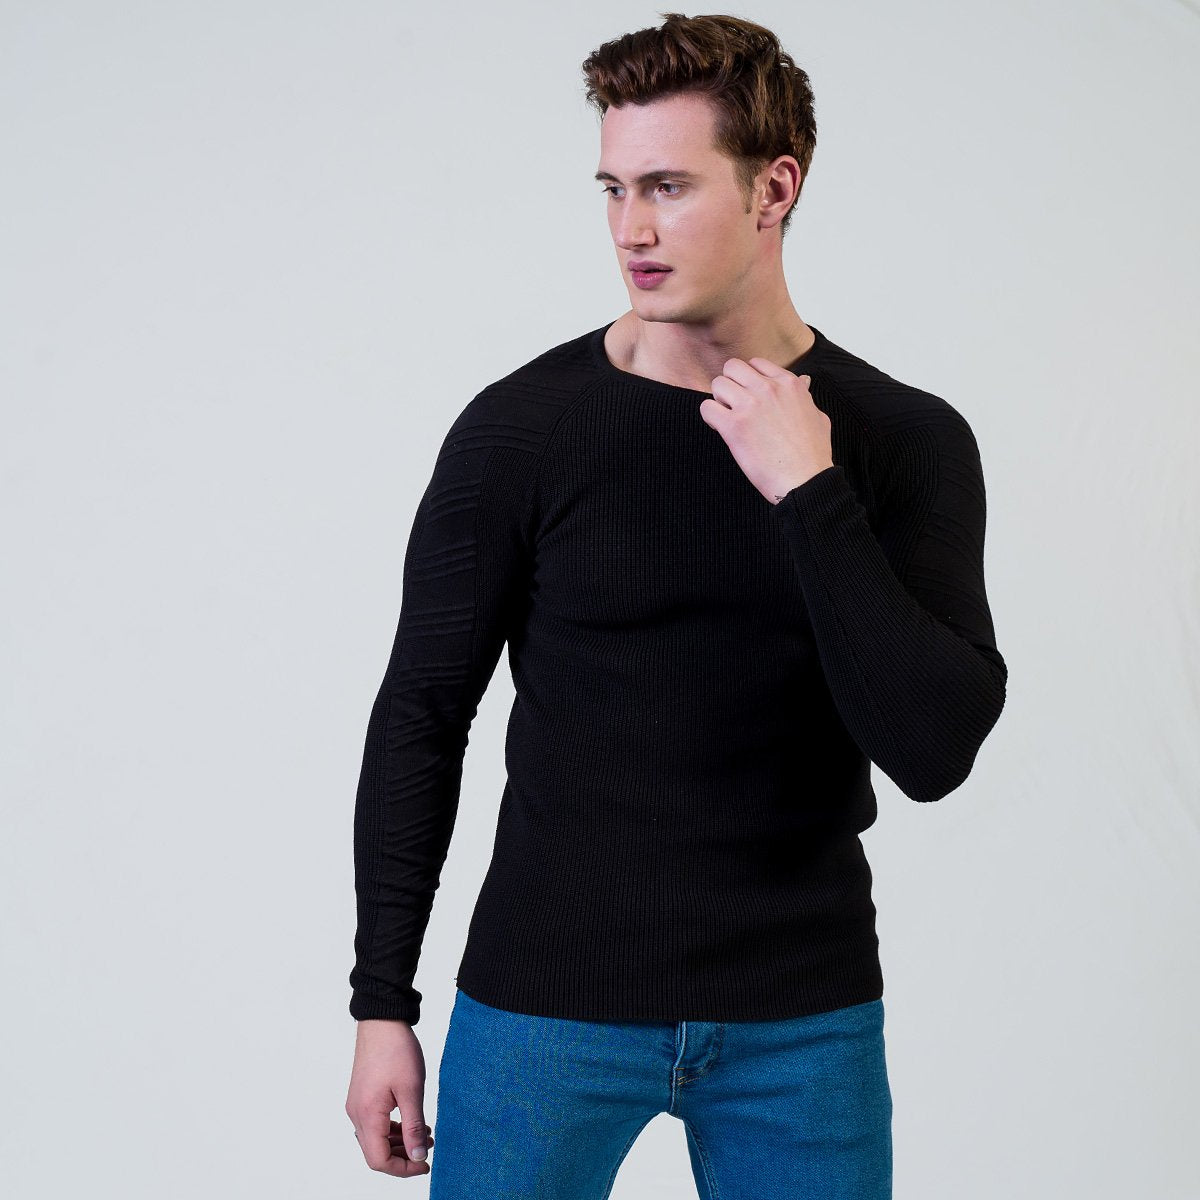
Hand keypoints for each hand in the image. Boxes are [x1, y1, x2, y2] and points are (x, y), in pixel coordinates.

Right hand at [346, 1019, 434, 1177]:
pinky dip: (392, 1128)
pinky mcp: (362, 1096)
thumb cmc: (396, 1050)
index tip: (424, 1163)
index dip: (403, 1168)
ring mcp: (357, 1104)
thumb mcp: (412, 1090)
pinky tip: (412, 1121)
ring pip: (375, 1138)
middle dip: (403, 1156)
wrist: (382, 1020)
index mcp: (367, 1115)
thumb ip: (413, 1126)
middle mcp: (356, 1114)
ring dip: (399, 1142)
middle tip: (428, 1149)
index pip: (379, 1160)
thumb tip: (417, 1156)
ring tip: (425, 1134)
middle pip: (376, 1153)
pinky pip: (375, 1123)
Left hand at [698, 359, 833, 503]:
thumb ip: (804, 395)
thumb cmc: (813, 453)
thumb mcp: (817, 416)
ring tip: (727, 417)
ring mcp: (749, 405)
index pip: (756, 363)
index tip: (750, 396)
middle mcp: (768, 388)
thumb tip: (804, 380)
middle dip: (730, 384)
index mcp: (789, 383)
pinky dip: (710, 417)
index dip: (748, 378)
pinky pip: (706, 408)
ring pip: (717, 384)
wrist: (805, 479)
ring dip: (719, 400)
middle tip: (734, 404)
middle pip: (732, 367)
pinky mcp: (733, 426)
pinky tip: (720, 429)